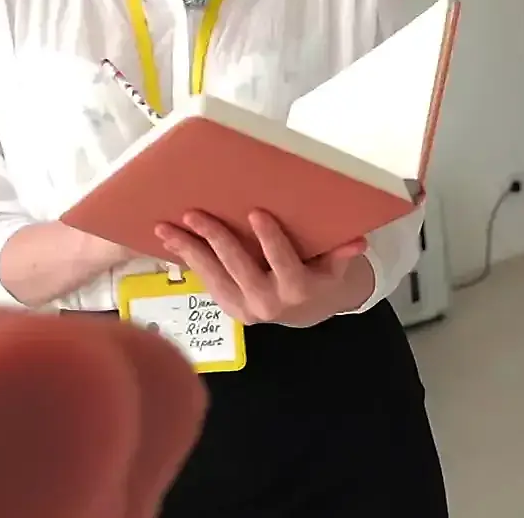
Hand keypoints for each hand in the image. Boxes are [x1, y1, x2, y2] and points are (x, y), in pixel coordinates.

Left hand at [155, 210, 373, 327]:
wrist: (307, 310)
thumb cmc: (320, 275)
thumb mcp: (335, 267)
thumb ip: (341, 255)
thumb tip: (357, 242)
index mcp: (297, 289)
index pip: (283, 261)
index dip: (270, 239)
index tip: (256, 213)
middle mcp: (268, 303)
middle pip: (239, 267)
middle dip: (215, 239)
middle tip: (195, 214)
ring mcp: (245, 308)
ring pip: (213, 277)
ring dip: (188, 251)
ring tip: (165, 229)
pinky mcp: (228, 309)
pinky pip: (207, 282)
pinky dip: (188, 261)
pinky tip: (170, 242)